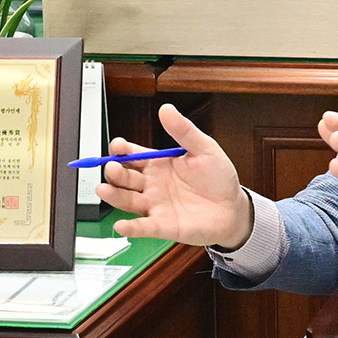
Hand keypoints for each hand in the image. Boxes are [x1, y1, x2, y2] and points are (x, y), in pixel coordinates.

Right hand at [95, 103, 253, 249]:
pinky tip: (121, 225)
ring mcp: (155, 205)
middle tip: (112, 167)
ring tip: (104, 190)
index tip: (118, 146)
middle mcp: (152, 184)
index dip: (122, 150)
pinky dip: (131, 227)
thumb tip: (167, 109)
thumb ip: (184, 130)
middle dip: (114, 172)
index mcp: (159, 163)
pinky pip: (143, 227)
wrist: (234, 209)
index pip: (132, 155)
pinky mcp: (163, 226)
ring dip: (114, 195)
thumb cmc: (218, 179)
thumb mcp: (204, 149)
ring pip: (127, 200)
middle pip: (125, 177)